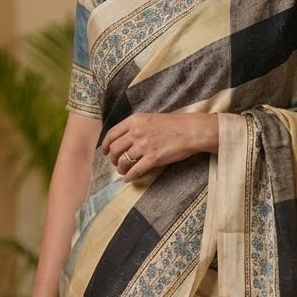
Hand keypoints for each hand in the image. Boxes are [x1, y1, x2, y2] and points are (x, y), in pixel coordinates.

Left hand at [102, 112, 218, 180]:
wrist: (191, 130)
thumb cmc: (174, 124)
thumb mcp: (151, 118)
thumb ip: (137, 126)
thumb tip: (125, 138)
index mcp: (135, 120)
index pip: (112, 134)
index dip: (105, 145)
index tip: (105, 152)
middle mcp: (136, 132)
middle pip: (114, 149)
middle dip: (112, 159)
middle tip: (116, 163)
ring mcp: (144, 146)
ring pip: (123, 161)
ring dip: (120, 168)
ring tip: (123, 171)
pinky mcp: (153, 158)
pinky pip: (135, 170)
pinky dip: (129, 176)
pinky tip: (129, 178)